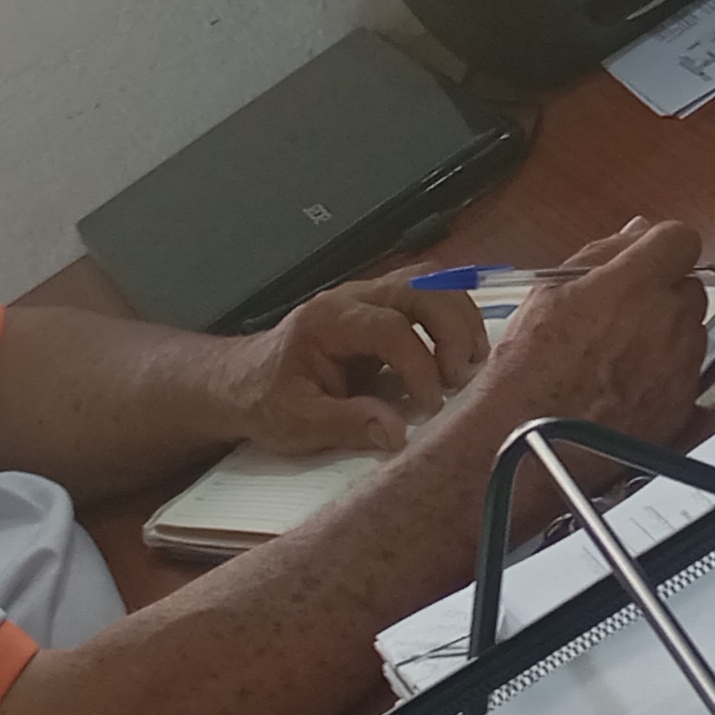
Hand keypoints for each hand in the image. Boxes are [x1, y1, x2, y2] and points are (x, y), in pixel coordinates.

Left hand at [214, 272, 490, 458]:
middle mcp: (351, 297)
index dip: (419, 365)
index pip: (390, 328)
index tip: (430, 406)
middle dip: (452, 329)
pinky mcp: (381, 306)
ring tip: (472, 362)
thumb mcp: (298, 423)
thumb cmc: (267, 399)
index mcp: (327, 321)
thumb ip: (348, 424)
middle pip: (420, 288)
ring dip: (460, 317)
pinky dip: (454, 315)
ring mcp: (368, 296)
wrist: (243, 379)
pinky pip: (428, 293)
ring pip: (430, 281)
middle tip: (461, 377)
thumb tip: (397, 434)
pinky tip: (462, 350)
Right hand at [472, 217, 709, 450]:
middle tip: (621, 313)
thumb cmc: (529, 365)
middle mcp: (669, 321)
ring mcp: (681, 365)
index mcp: (635, 284)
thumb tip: (636, 232)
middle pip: (689, 287)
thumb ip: (603, 253)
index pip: (681, 239)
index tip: (646, 261)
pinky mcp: (683, 404)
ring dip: (666, 333)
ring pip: (691, 330)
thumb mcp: (550, 291)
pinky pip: (686, 373)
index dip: (662, 247)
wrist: (529, 440)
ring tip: (618, 355)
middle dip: (662, 293)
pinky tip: (625, 384)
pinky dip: (664, 373)